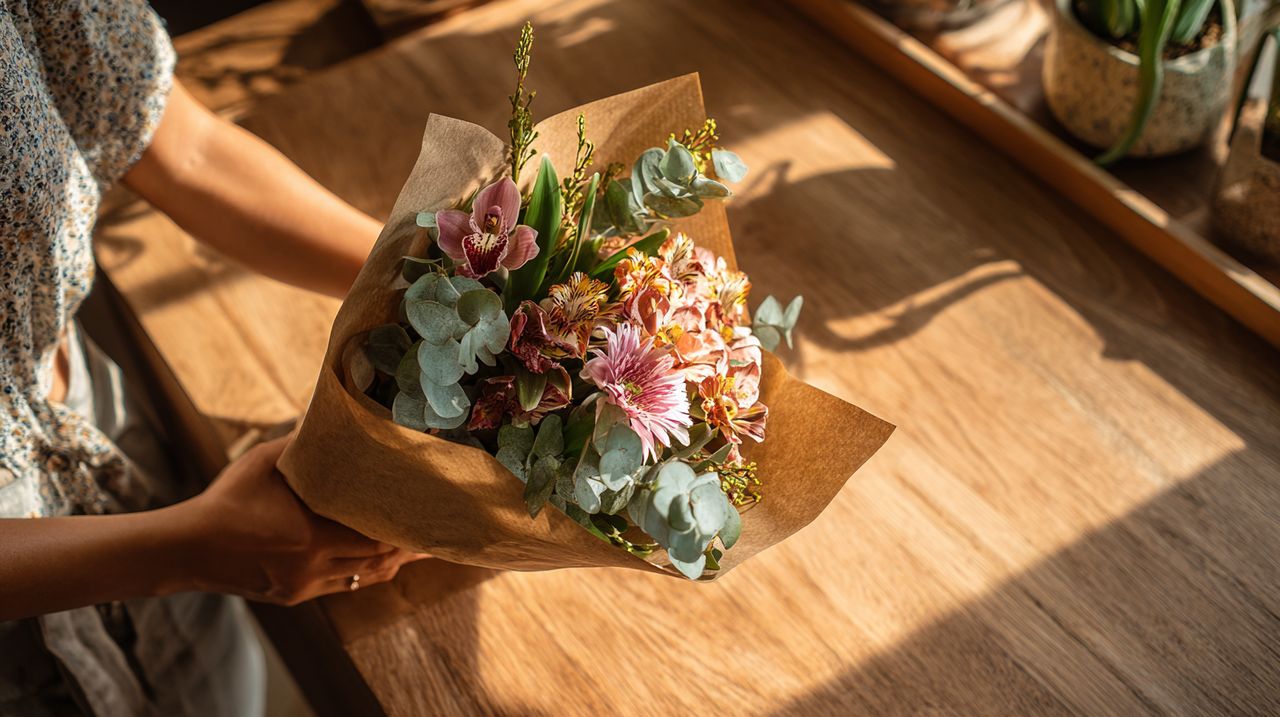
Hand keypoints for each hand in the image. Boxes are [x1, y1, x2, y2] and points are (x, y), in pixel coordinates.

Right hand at [174, 436, 426, 604]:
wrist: (186, 549)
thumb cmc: (225, 500)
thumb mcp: (263, 463)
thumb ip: (299, 444)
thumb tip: (324, 417)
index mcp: (310, 538)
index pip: (374, 539)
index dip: (404, 531)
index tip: (428, 518)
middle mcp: (312, 567)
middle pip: (376, 562)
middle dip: (406, 549)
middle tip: (435, 534)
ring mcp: (303, 586)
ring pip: (361, 579)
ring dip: (389, 564)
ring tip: (416, 551)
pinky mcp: (293, 596)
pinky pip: (341, 586)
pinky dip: (362, 573)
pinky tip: (376, 562)